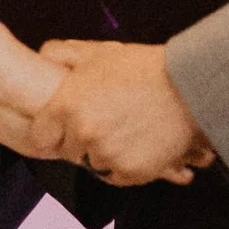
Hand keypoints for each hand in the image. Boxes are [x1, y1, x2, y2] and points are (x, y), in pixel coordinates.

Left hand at [38, 41, 211, 185]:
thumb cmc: (144, 69)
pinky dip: (125, 165)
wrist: (188, 88)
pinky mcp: (130, 172)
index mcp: (68, 105)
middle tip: (106, 121)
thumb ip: (64, 54)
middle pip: (69, 151)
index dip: (54, 130)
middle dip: (81, 140)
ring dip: (104, 153)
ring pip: (93, 163)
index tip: (64, 126)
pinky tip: (138, 142)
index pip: (41, 135)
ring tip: (126, 129)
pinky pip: (116, 176)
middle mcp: (82, 133)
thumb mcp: (99, 53)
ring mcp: (106, 155)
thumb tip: (43, 53)